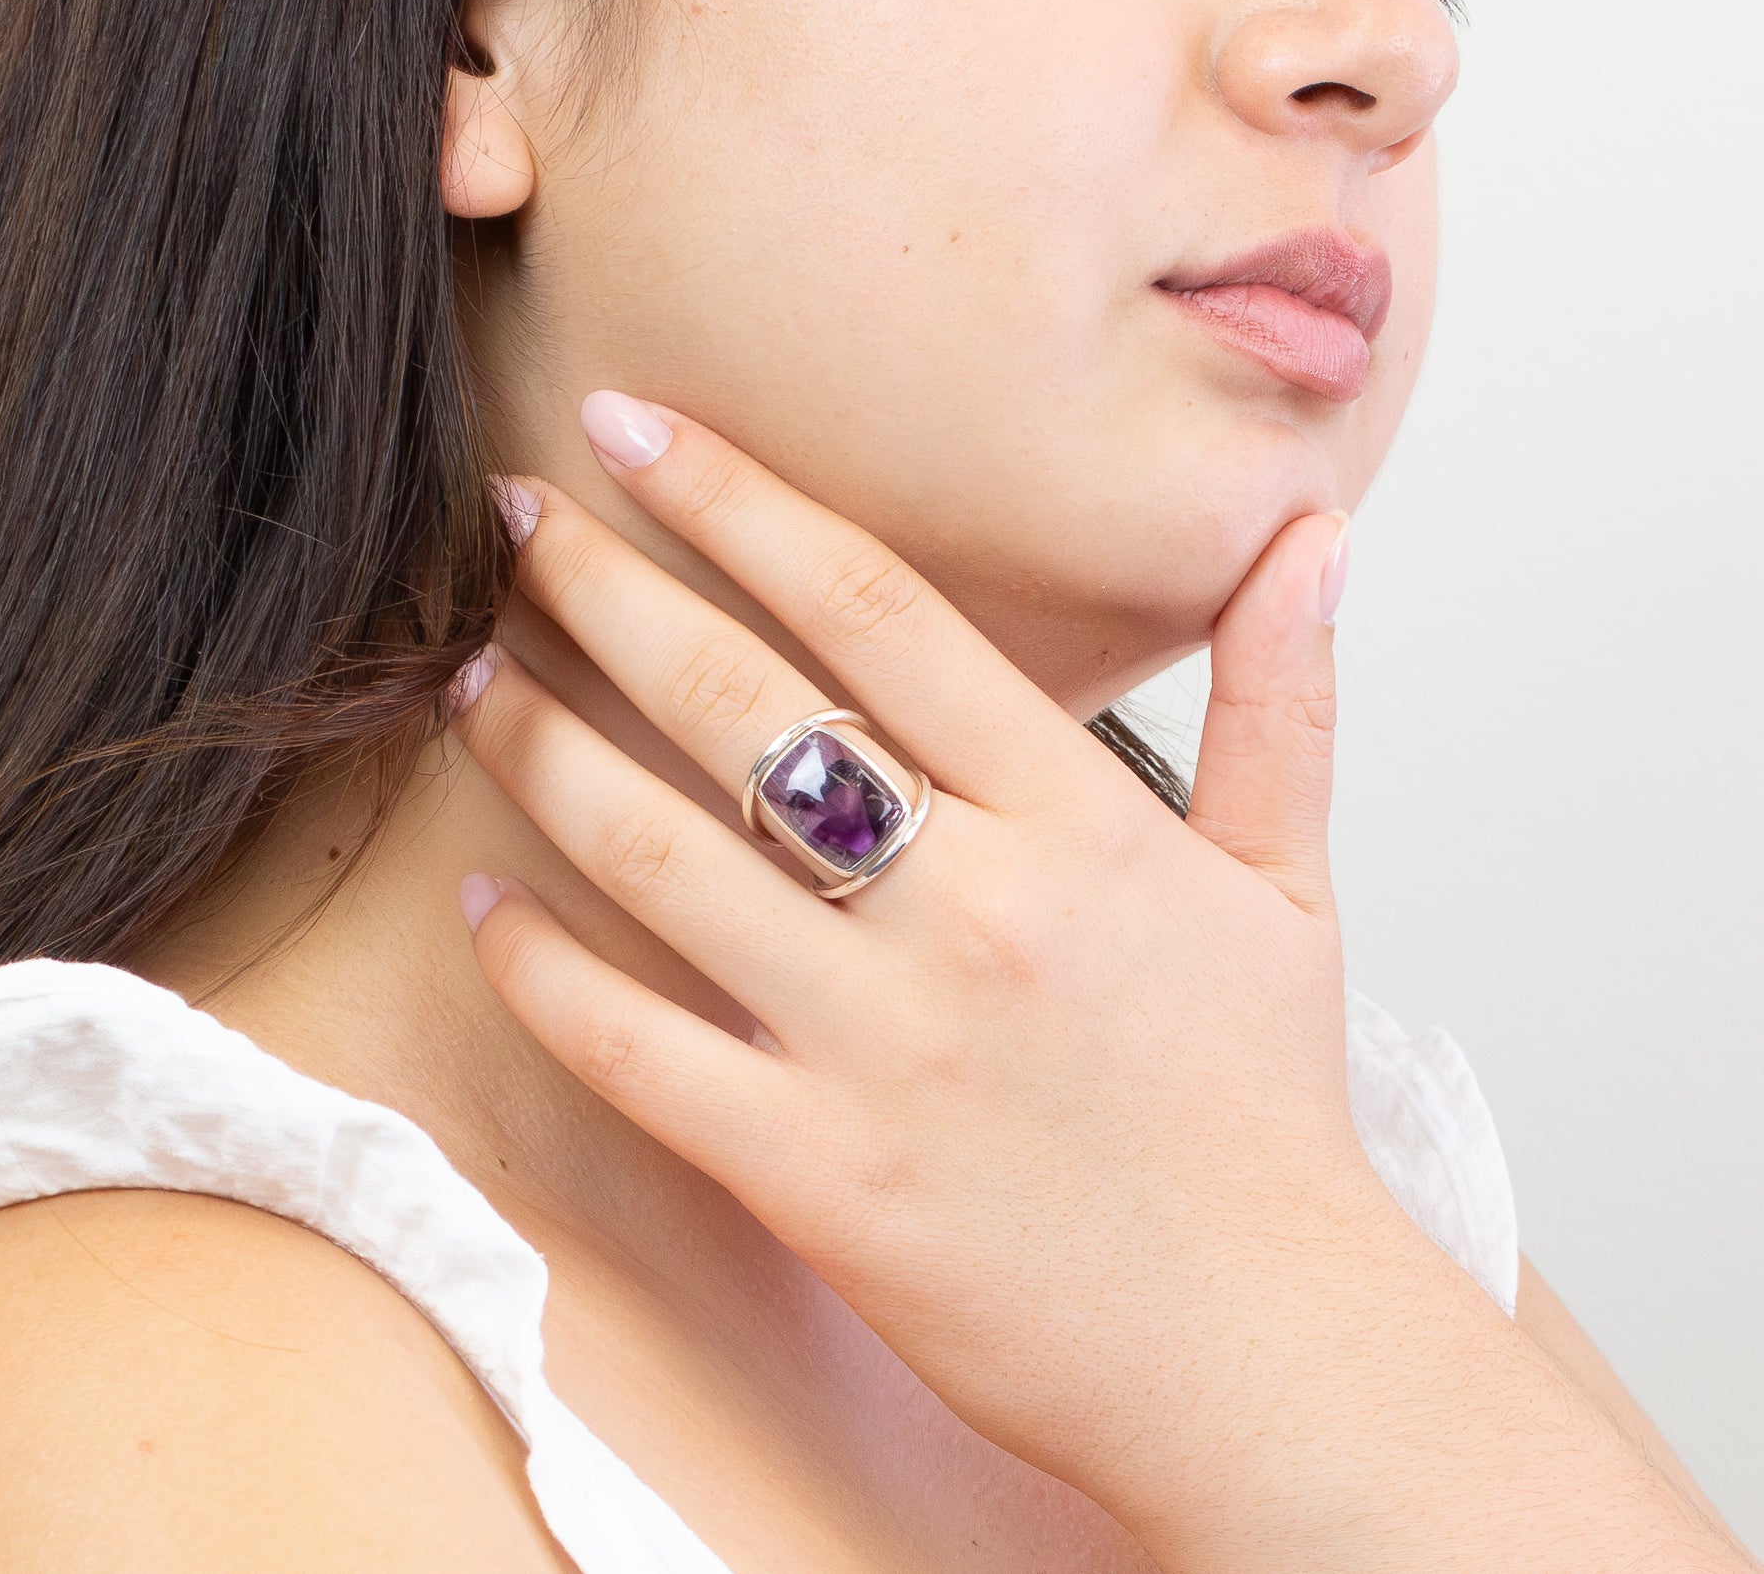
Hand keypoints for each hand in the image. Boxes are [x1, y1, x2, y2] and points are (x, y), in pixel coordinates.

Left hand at [454, 402, 1740, 1573]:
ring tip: (472, 678)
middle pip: (739, 699)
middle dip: (602, 587)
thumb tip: (1311, 533)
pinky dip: (541, 970)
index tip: (641, 428)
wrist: (1265, 1355)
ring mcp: (883, 1042)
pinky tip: (480, 904)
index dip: (739, 499)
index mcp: (1077, 819)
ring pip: (660, 854)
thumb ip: (1282, 695)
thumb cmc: (1263, 1114)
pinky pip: (636, 1048)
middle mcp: (971, 906)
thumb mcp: (1288, 883)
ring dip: (540, 750)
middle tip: (514, 519)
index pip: (874, 606)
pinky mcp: (817, 1173)